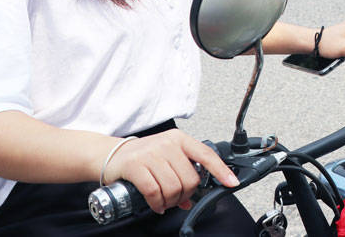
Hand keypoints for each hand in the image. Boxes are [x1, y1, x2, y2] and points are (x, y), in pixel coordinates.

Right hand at [101, 129, 237, 213]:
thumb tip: (191, 199)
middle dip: (185, 194)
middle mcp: (167, 144)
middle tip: (176, 198)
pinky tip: (156, 204)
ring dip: (170, 201)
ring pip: (173, 187)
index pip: (206, 155)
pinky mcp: (136, 165)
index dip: (221, 170)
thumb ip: (181, 174)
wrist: (112, 154)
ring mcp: (151, 153)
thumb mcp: (166, 159)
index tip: (231, 183)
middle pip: (190, 178)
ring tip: (165, 201)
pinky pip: (154, 192)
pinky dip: (157, 203)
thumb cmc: (143, 157)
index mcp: (179, 139)